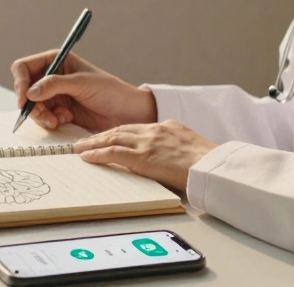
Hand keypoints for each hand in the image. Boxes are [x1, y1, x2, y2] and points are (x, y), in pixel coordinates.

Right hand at [11, 50, 156, 132]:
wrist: (127, 113)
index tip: (24, 99)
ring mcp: (54, 94)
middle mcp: (51, 76)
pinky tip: (66, 119)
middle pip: (25, 89)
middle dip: (32, 104)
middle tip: (45, 116)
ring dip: (42, 115)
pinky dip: (50, 121)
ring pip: (32, 106)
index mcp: (56, 60)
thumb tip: (29, 92)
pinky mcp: (58, 110)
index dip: (20, 82)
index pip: (24, 67)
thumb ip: (54, 85)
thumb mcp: (81, 83)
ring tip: (59, 120)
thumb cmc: (110, 91)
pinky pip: (42, 117)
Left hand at [73, 121, 217, 191]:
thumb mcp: (191, 148)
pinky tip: (86, 156)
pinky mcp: (142, 156)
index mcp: (168, 127)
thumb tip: (166, 160)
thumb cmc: (209, 164)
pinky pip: (113, 153)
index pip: (136, 128)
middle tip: (86, 141)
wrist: (214, 167)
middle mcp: (154, 130)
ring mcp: (147, 142)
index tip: (108, 136)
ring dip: (93, 143)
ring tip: (79, 148)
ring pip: (112, 139)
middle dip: (101, 136)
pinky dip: (97, 153)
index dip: (118, 133)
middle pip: (120, 130)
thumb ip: (175, 149)